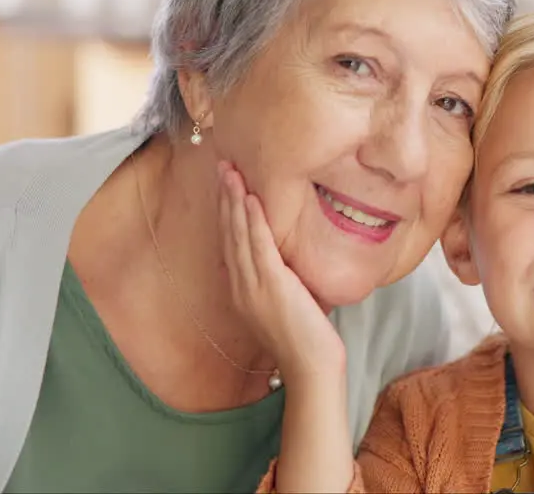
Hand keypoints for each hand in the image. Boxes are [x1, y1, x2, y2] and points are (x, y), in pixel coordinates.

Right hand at [218, 161, 345, 380]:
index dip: (227, 212)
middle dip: (226, 198)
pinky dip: (254, 220)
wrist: (310, 366)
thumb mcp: (286, 304)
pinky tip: (252, 199)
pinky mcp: (271, 286)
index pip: (230, 242)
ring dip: (235, 201)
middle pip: (229, 233)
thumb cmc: (305, 338)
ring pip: (239, 234)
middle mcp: (241, 286)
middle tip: (223, 165)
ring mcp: (253, 287)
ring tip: (231, 172)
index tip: (226, 185)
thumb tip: (282, 262)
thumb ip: (278, 281)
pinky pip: (259, 245)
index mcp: (241, 290)